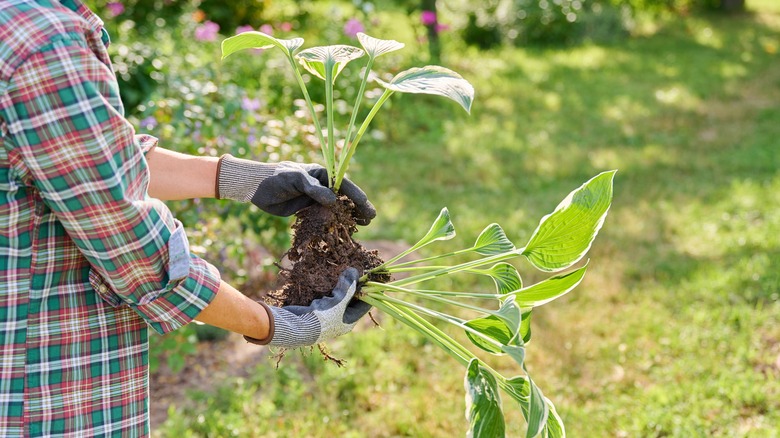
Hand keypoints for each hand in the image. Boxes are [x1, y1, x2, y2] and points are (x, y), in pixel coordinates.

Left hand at [216, 155, 375, 223]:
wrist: (255, 187)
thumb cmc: (275, 177)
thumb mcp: (296, 178)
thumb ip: (314, 189)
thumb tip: (333, 201)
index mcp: (322, 174)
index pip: (344, 185)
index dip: (357, 197)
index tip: (367, 208)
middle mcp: (321, 186)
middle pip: (343, 198)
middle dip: (357, 208)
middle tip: (369, 220)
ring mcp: (314, 199)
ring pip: (335, 209)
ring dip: (347, 217)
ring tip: (361, 227)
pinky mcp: (306, 210)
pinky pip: (322, 218)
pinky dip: (331, 224)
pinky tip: (341, 232)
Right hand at [245, 268, 371, 347]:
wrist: (295, 327)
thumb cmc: (321, 318)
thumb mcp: (338, 302)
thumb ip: (348, 287)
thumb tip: (355, 271)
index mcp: (349, 321)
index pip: (365, 305)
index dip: (369, 291)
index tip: (372, 278)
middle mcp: (340, 320)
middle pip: (351, 301)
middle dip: (353, 287)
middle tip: (355, 272)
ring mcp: (328, 316)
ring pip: (338, 298)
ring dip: (340, 287)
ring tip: (344, 274)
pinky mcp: (316, 311)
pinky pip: (326, 298)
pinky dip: (328, 290)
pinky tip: (327, 281)